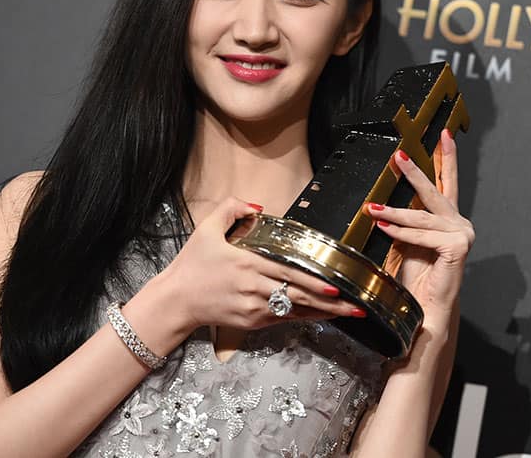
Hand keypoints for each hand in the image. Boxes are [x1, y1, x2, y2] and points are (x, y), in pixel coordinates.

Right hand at [154, 197, 364, 331]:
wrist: (176, 300)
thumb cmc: (192, 265)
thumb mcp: (206, 228)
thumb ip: (231, 208)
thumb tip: (258, 207)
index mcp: (247, 264)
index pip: (288, 273)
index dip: (313, 282)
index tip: (335, 286)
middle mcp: (253, 288)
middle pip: (298, 296)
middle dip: (329, 303)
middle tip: (355, 306)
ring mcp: (253, 309)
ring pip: (295, 311)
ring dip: (323, 313)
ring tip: (348, 313)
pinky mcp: (251, 323)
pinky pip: (283, 320)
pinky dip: (304, 318)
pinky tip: (322, 317)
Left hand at [366, 130, 474, 325]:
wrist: (424, 309)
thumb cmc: (414, 277)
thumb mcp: (405, 239)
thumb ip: (404, 219)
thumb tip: (383, 198)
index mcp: (449, 219)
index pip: (447, 182)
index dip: (445, 157)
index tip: (442, 134)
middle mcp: (460, 223)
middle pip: (436, 190)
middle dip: (416, 171)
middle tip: (399, 155)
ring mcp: (462, 234)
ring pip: (422, 216)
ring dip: (394, 212)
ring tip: (372, 208)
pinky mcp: (457, 247)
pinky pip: (424, 234)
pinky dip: (403, 232)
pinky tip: (385, 228)